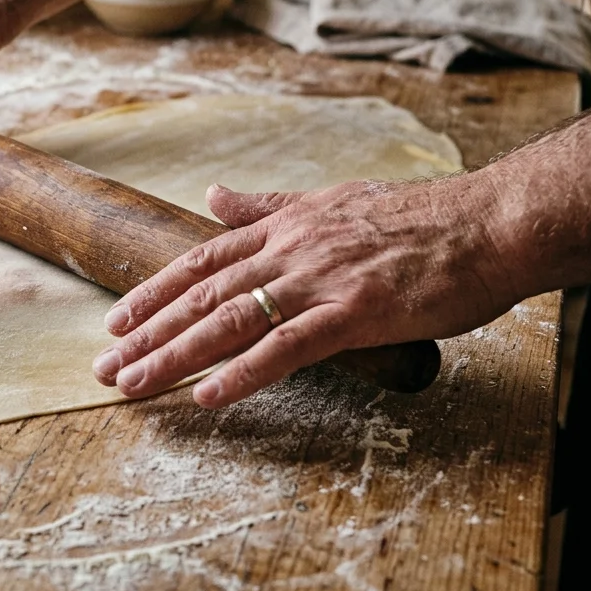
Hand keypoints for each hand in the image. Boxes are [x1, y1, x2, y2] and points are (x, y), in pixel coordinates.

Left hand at [91, 174, 517, 408]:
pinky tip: (206, 396)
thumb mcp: (330, 200)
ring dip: (175, 356)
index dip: (154, 291)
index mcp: (284, 228)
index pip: (201, 260)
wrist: (485, 223)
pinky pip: (287, 348)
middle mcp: (290, 252)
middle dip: (148, 332)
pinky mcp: (354, 313)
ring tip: (133, 385)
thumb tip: (214, 195)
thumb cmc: (417, 217)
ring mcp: (319, 281)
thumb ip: (267, 207)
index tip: (115, 319)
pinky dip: (243, 373)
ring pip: (230, 321)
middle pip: (202, 295)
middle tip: (105, 368)